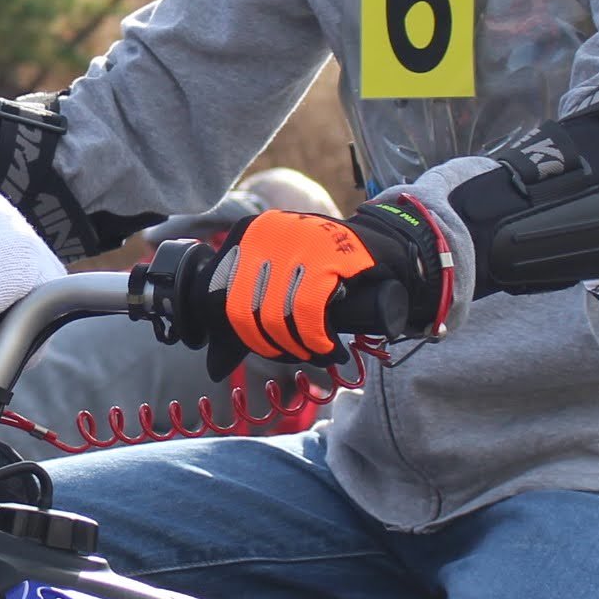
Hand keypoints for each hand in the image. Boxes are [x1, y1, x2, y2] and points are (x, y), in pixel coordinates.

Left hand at [205, 201, 445, 363]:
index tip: (265, 349)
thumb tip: (215, 367)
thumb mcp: (279, 285)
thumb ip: (247, 317)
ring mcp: (296, 238)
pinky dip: (315, 338)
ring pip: (275, 313)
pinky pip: (307, 309)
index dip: (239, 337)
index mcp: (245, 236)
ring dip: (296, 346)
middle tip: (296, 354)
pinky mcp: (327, 251)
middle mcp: (265, 231)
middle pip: (244, 310)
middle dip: (270, 345)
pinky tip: (327, 347)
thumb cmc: (326, 272)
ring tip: (315, 353)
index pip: (219, 299)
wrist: (383, 250)